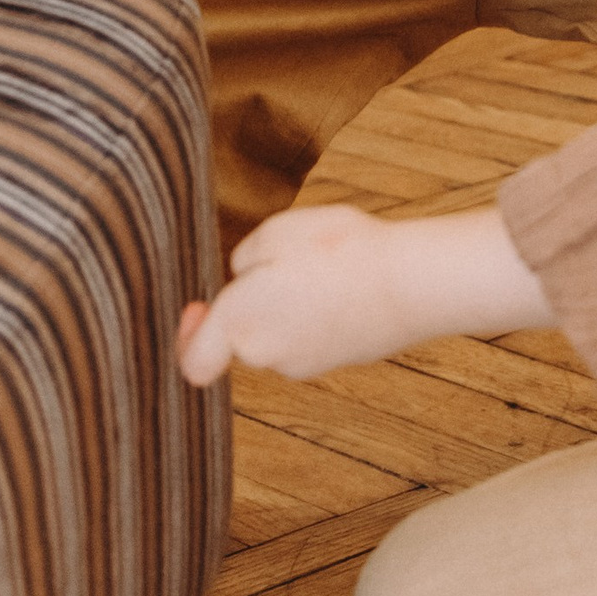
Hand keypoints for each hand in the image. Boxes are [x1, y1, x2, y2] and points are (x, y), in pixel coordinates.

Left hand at [178, 202, 552, 387]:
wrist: (408, 282)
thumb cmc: (338, 251)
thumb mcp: (275, 232)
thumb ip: (245, 260)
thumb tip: (246, 279)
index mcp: (240, 324)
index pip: (194, 361)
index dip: (188, 337)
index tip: (200, 305)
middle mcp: (266, 355)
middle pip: (242, 335)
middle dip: (253, 301)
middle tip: (285, 261)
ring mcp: (305, 363)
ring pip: (278, 334)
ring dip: (288, 306)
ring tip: (323, 267)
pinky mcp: (337, 361)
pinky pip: (311, 336)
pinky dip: (318, 314)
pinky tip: (344, 283)